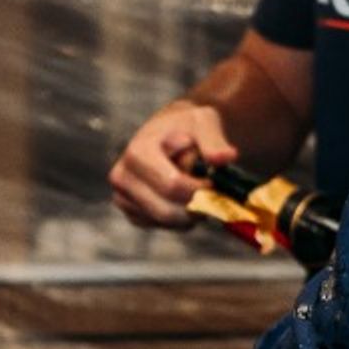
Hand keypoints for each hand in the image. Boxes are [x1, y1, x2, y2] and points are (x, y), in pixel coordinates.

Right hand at [108, 100, 235, 232]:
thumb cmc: (189, 127)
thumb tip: (225, 157)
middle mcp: (122, 177)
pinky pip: (165, 226)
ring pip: (168, 222)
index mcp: (137, 152)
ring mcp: (123, 198)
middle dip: (195, 205)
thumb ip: (214, 140)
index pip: (172, 185)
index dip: (200, 187)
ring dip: (191, 211)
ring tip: (195, 185)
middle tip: (212, 189)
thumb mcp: (204, 122)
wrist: (172, 134)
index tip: (215, 179)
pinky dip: (183, 217)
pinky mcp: (132, 214)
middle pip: (168, 211)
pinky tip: (184, 195)